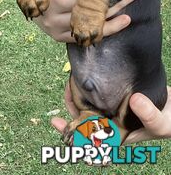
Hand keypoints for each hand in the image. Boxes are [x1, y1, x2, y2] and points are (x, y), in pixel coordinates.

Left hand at [51, 84, 170, 142]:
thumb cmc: (170, 121)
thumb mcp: (160, 122)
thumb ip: (148, 113)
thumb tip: (133, 100)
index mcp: (118, 135)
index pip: (92, 141)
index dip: (74, 138)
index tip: (60, 127)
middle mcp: (113, 123)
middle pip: (86, 122)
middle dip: (72, 114)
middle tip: (60, 105)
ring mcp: (116, 109)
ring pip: (92, 106)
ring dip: (80, 99)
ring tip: (71, 84)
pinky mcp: (121, 97)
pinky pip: (103, 93)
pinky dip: (94, 87)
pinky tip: (87, 77)